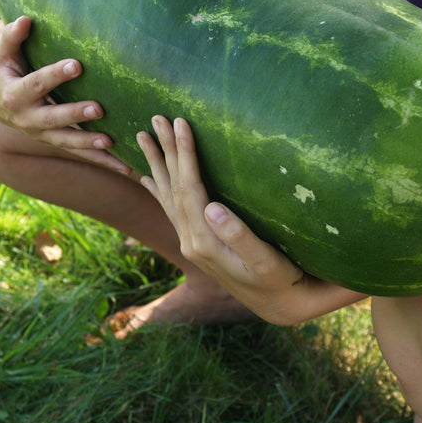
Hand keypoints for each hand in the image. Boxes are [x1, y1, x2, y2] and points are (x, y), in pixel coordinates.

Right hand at [0, 16, 129, 172]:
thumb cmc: (2, 68)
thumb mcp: (1, 52)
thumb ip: (11, 36)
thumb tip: (25, 19)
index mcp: (14, 95)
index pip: (37, 84)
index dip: (56, 75)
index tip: (77, 65)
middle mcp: (27, 119)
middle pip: (53, 118)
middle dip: (75, 114)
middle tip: (98, 109)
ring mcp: (42, 134)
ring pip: (67, 141)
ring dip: (89, 143)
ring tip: (110, 141)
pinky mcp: (56, 141)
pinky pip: (80, 153)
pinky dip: (102, 161)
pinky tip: (126, 168)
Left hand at [138, 116, 366, 324]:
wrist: (276, 305)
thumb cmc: (279, 279)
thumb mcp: (265, 260)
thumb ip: (238, 235)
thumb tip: (212, 207)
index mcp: (204, 240)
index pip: (189, 187)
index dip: (184, 154)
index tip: (181, 123)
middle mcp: (190, 241)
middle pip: (172, 187)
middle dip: (165, 150)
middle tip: (156, 117)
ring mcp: (190, 242)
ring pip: (167, 195)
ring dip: (156, 164)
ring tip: (142, 136)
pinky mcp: (196, 243)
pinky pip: (170, 209)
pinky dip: (157, 189)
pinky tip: (146, 177)